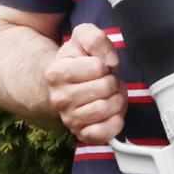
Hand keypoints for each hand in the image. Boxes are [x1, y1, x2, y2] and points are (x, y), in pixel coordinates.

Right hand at [45, 24, 126, 142]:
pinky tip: (111, 113)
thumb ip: (96, 39)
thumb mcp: (84, 38)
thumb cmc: (81, 60)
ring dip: (116, 100)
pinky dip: (115, 122)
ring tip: (108, 95)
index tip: (99, 67)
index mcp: (57, 73)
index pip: (99, 67)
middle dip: (113, 82)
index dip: (106, 65)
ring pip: (107, 108)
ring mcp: (69, 119)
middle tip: (106, 82)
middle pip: (106, 88)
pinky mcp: (82, 135)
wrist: (69, 84)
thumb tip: (110, 62)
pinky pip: (105, 133)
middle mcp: (59, 98)